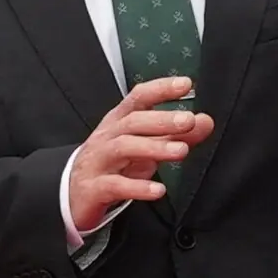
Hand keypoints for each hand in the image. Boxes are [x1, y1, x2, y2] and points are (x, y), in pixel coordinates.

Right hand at [68, 77, 214, 231]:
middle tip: (189, 121)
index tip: (186, 84)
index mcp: (120, 121)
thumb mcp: (145, 146)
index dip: (161, 89)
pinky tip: (158, 190)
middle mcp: (108, 136)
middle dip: (162, 120)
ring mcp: (98, 161)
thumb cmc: (114, 163)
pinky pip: (114, 185)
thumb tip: (205, 121)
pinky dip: (137, 187)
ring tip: (181, 151)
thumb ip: (176, 134)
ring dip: (154, 148)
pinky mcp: (93, 188)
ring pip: (123, 148)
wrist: (73, 193)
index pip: (139, 98)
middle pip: (133, 122)